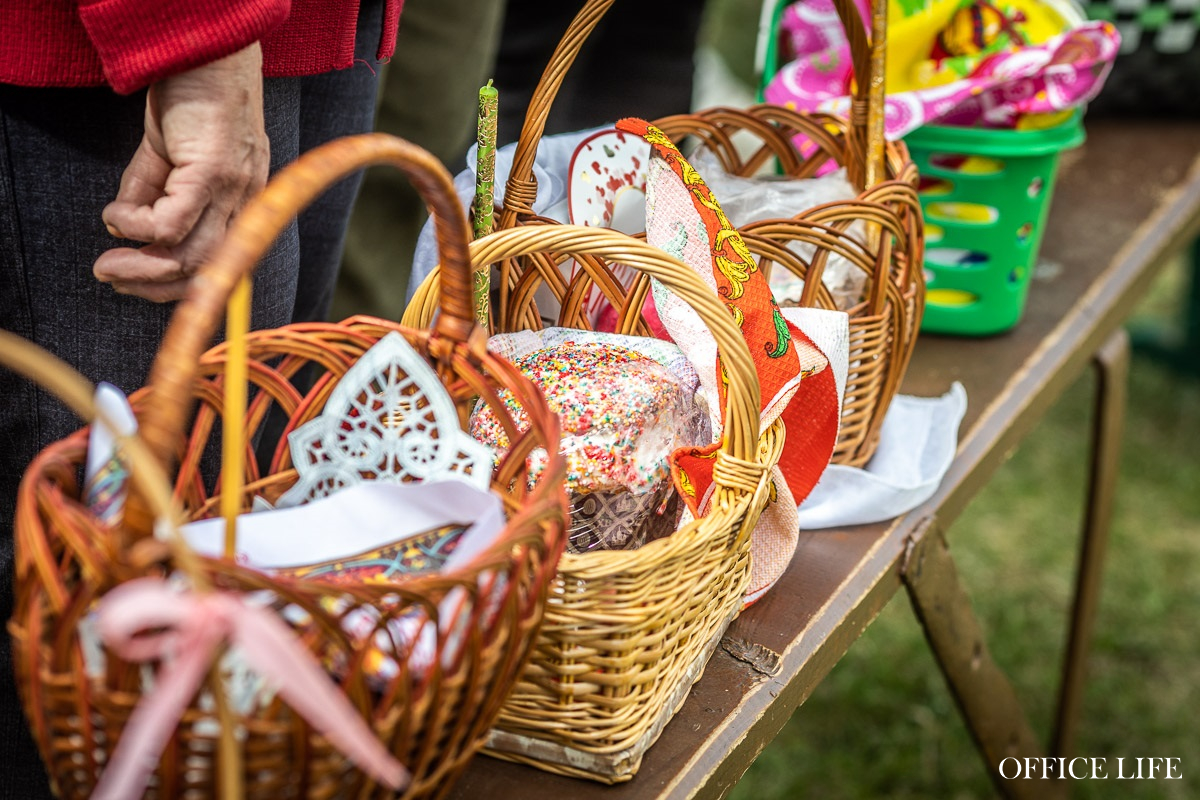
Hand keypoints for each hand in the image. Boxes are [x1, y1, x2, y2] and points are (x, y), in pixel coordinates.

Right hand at [94, 44, 268, 301]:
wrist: (209, 54)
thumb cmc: (194, 99)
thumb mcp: (171, 155)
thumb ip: (153, 190)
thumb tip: (126, 227)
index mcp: (244, 207)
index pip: (220, 267)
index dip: (176, 285)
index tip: (134, 282)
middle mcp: (246, 206)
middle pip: (205, 272)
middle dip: (153, 286)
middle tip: (112, 277)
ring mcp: (232, 192)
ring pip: (189, 257)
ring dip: (141, 266)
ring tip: (106, 264)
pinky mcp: (212, 174)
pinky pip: (170, 224)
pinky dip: (136, 227)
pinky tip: (116, 214)